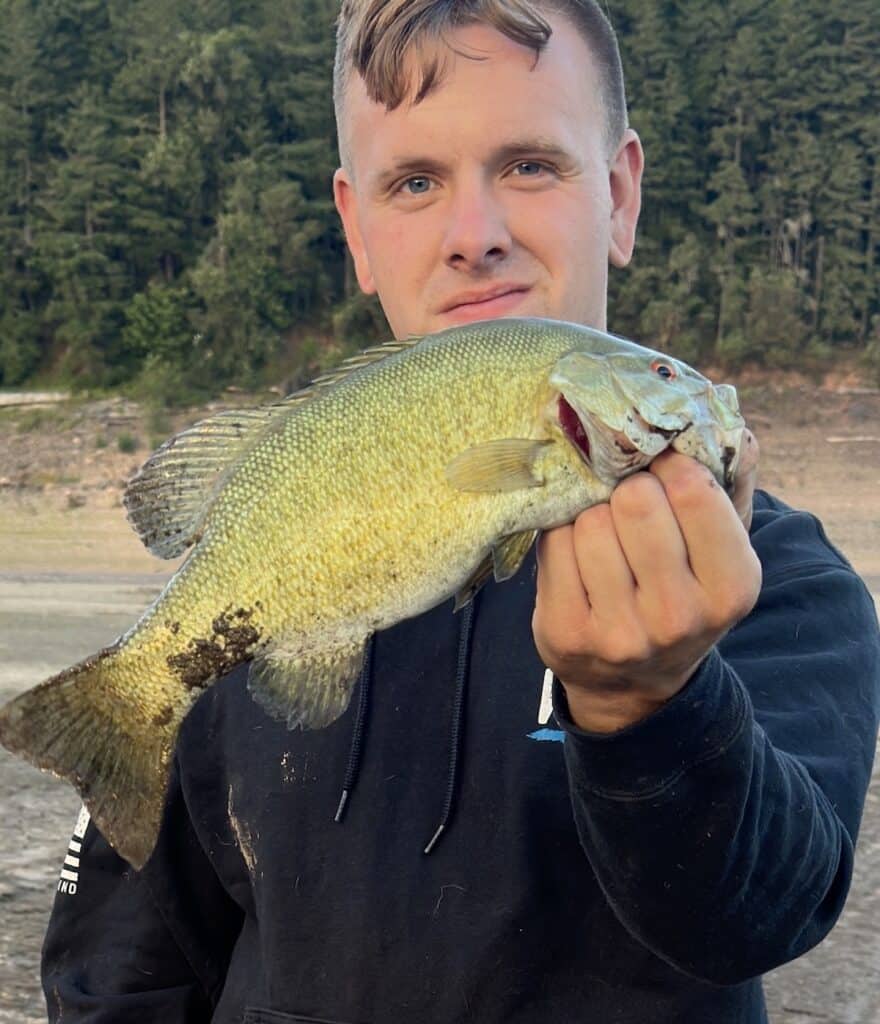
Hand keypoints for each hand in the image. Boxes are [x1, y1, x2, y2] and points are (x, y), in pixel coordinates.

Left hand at [532, 431, 761, 732]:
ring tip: (604, 528)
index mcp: (732, 587)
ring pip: (588, 521)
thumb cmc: (682, 591)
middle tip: (627, 494)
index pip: (693, 490)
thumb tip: (720, 418)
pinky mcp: (566, 632)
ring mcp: (618, 630)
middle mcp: (679, 616)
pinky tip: (576, 548)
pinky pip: (553, 544)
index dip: (669, 463)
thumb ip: (731, 481)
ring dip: (590, 511)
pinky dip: (561, 533)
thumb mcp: (723, 549)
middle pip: (635, 502)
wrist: (634, 681)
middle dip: (626, 486)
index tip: (660, 467)